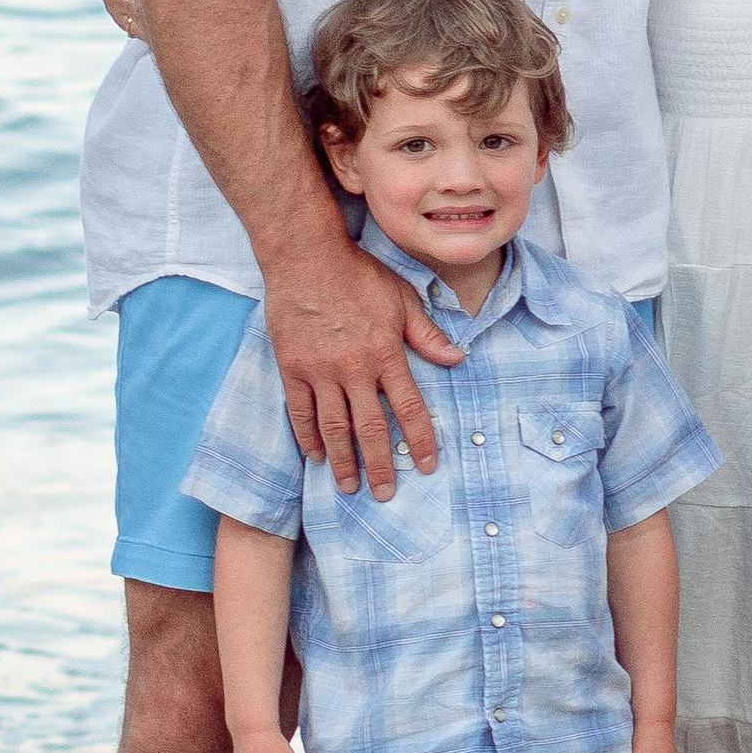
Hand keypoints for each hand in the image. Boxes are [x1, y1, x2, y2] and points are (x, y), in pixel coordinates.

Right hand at [262, 244, 461, 495]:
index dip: (420, 440)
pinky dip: (308, 437)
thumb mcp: (402, 299)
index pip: (408, 408)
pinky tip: (316, 456)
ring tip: (349, 486)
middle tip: (386, 494)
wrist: (305, 258)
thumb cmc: (358, 275)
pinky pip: (300, 412)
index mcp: (385, 353)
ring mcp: (319, 372)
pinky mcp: (292, 369)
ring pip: (333, 428)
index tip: (428, 465)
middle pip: (369, 428)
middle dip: (381, 465)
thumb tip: (459, 359)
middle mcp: (354, 369)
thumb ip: (428, 335)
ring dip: (343, 461)